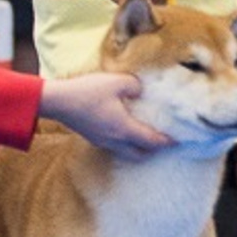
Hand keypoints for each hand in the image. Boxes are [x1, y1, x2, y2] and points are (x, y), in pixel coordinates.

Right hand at [39, 72, 172, 158]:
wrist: (58, 102)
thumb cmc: (87, 92)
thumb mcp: (116, 82)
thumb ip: (135, 86)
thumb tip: (140, 91)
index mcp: (124, 129)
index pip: (151, 141)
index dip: (166, 142)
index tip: (178, 142)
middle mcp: (115, 140)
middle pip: (140, 154)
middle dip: (154, 150)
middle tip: (163, 141)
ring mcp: (102, 141)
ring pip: (127, 152)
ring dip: (139, 148)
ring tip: (146, 137)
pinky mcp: (93, 137)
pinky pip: (115, 146)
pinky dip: (126, 143)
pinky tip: (125, 130)